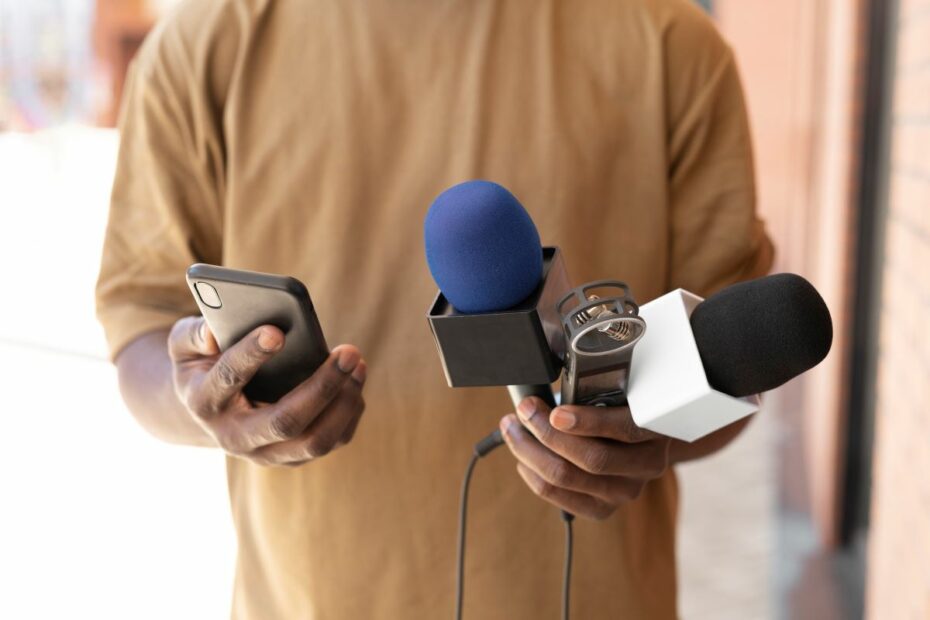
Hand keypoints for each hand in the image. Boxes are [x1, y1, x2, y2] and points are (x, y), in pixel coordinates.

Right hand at [167, 316, 365, 465]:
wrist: (210, 410)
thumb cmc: (202, 364)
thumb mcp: (184, 344)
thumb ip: (193, 334)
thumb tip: (214, 333)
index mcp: (204, 402)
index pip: (228, 380)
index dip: (251, 354)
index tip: (277, 330)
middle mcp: (234, 437)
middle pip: (285, 421)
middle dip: (322, 386)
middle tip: (348, 352)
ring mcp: (265, 453)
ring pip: (315, 441)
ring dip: (344, 402)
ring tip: (357, 363)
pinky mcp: (292, 457)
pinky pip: (331, 441)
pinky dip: (350, 411)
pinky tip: (356, 379)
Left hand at [500, 397, 670, 519]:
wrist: (638, 441)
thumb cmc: (619, 404)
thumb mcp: (619, 387)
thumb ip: (594, 380)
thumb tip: (545, 358)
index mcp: (657, 429)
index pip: (626, 429)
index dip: (588, 422)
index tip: (556, 411)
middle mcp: (646, 465)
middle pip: (592, 458)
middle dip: (546, 432)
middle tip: (524, 409)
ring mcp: (626, 491)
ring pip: (568, 478)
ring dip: (530, 451)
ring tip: (512, 428)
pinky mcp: (603, 509)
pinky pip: (559, 497)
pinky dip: (533, 474)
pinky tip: (522, 457)